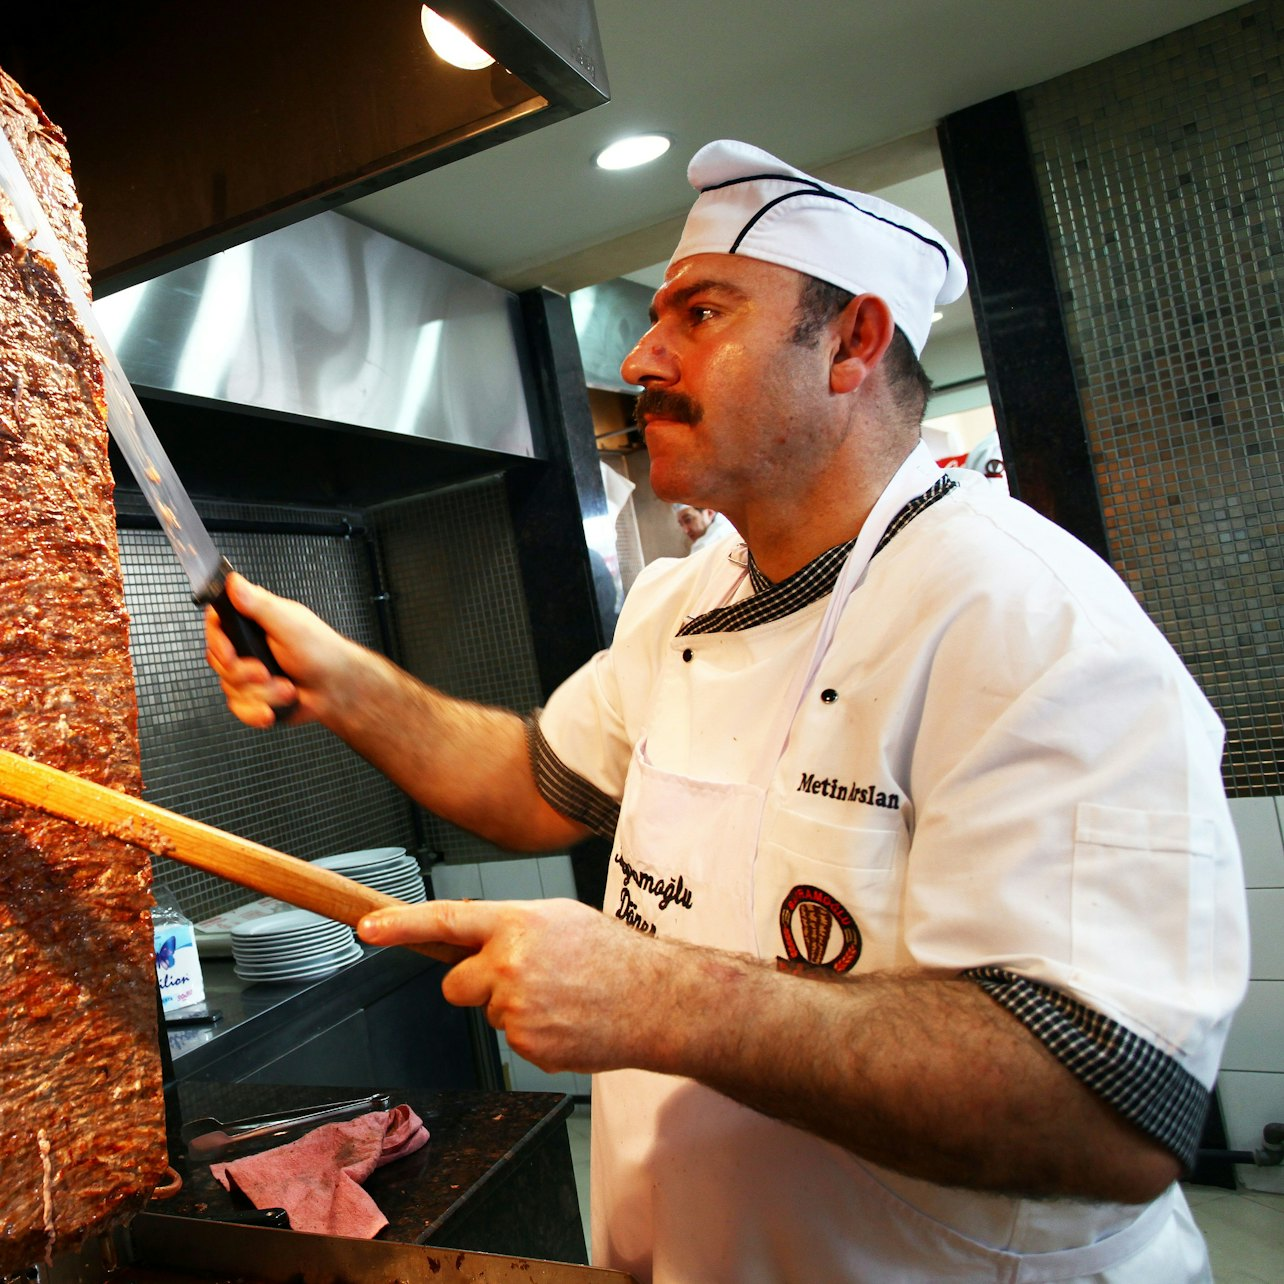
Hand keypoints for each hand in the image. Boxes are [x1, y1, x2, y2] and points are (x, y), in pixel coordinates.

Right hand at [204, 573, 356, 728]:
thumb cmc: (322, 652)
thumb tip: (233, 582)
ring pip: (230, 687)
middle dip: (244, 673)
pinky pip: (238, 708)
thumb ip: (259, 604)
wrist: (337, 689)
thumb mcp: (289, 623)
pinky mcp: (254, 695)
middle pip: (219, 660)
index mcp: (255, 621)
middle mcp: (249, 645)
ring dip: (262, 693)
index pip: (216, 623)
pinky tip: (271, 709)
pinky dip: (255, 712)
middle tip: (267, 671)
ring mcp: (249, 672)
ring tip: (285, 688)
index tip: (230, 652)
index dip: (217, 641)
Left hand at [359, 898, 653, 1073]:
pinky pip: (511, 1039)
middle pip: (454, 984)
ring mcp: (519, 1009)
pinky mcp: (529, 1046)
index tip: (367, 927)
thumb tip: (470, 937)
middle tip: (522, 978)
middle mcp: (511, 965)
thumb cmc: (612, 955)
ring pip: (487, 1012)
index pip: (445, 920)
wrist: (657, 1000)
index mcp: (518, 923)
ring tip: (559, 997)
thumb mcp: (558, 918)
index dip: (400, 925)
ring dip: (512, 1008)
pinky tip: (565, 1020)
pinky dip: (533, 1033)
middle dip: (476, 984)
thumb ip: (509, 926)